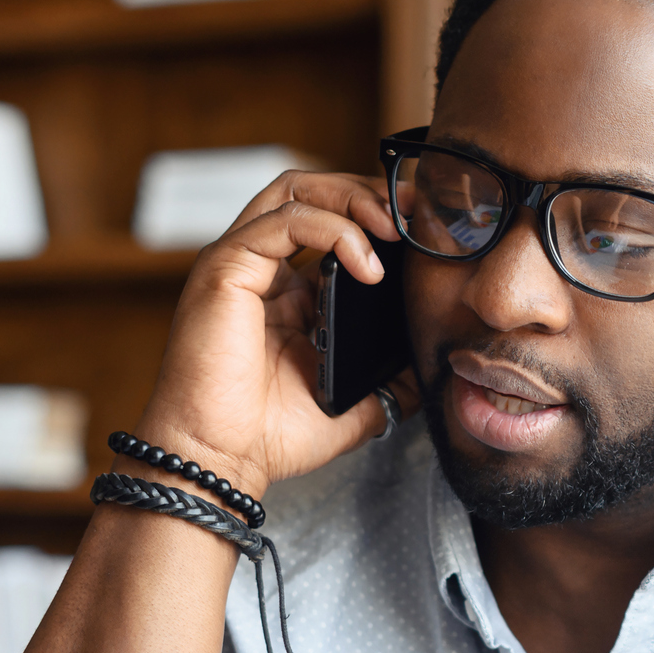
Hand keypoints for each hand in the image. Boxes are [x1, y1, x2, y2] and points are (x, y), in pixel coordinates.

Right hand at [134, 170, 420, 494]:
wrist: (221, 461)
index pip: (330, 223)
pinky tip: (367, 265)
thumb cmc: (268, 437)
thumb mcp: (354, 405)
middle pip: (311, 190)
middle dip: (368, 192)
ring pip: (294, 190)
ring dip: (352, 198)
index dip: (375, 216)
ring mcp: (238, 263)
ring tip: (394, 229)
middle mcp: (260, 269)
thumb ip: (392, 383)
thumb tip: (432, 369)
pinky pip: (284, 221)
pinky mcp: (225, 269)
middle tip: (414, 215)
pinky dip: (333, 230)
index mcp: (287, 293)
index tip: (423, 231)